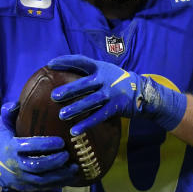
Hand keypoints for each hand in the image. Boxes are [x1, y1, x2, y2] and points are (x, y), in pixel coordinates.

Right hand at [0, 103, 78, 190]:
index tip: (61, 141)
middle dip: (55, 161)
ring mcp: (21, 178)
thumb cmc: (1, 143)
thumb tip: (17, 103)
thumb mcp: (2, 127)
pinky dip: (58, 183)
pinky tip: (70, 177)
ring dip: (60, 175)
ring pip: (43, 180)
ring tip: (74, 168)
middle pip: (38, 165)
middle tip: (67, 154)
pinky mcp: (26, 188)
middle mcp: (16, 165)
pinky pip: (44, 188)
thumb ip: (8, 114)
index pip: (29, 146)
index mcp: (11, 148)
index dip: (46, 145)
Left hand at [47, 55, 186, 134]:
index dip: (65, 61)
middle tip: (53, 96)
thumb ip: (87, 71)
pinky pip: (98, 116)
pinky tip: (75, 130)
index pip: (81, 61)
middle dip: (68, 90)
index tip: (50, 64)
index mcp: (100, 67)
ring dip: (76, 109)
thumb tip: (62, 69)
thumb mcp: (105, 71)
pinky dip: (86, 124)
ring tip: (62, 115)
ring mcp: (111, 94)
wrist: (142, 91)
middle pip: (84, 84)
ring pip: (90, 102)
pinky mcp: (115, 107)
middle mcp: (105, 79)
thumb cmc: (116, 81)